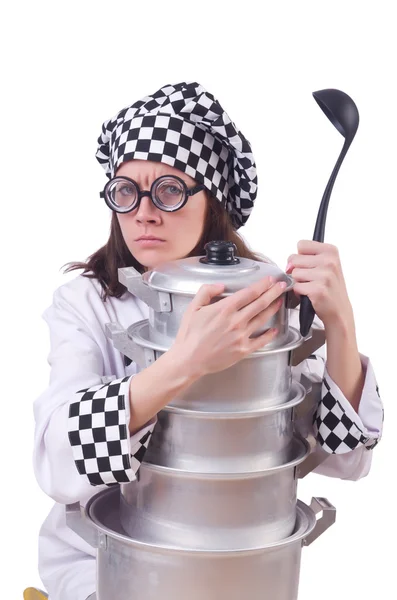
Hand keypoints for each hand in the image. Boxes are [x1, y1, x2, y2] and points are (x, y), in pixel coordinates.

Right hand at [170, 276, 286, 378]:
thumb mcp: (193, 307)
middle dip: (274, 292)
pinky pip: (261, 340)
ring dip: (273, 308)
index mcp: (224, 309)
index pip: (249, 292)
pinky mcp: (243, 350)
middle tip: (282, 286)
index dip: (262, 285)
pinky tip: (274, 329)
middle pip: (260, 303)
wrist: (188, 360)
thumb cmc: (189, 336)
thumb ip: (206, 291)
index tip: (269, 280)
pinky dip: (270, 334)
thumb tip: (220, 286)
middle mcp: (236, 321)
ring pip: (263, 318)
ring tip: (280, 301)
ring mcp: (241, 336)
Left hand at [286, 240, 353, 326]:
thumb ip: (305, 258)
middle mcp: (330, 261)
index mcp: (331, 251)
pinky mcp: (318, 289)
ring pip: (294, 273)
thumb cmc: (329, 287)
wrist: (339, 310)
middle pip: (295, 259)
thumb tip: (288, 265)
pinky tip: (310, 295)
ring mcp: (325, 275)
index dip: (300, 256)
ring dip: (299, 282)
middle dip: (298, 270)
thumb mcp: (324, 265)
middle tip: (311, 279)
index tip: (308, 265)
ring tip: (311, 286)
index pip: (301, 244)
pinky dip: (299, 292)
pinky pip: (296, 287)